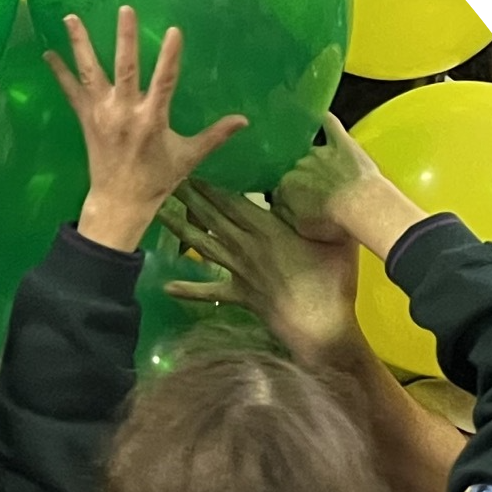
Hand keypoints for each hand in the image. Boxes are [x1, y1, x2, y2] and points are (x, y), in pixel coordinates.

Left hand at [44, 8, 246, 252]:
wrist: (119, 203)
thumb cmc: (155, 180)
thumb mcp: (188, 158)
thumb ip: (215, 136)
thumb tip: (244, 120)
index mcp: (152, 120)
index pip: (164, 82)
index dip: (170, 57)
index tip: (174, 31)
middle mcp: (125, 113)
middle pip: (126, 69)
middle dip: (125, 40)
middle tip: (125, 10)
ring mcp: (102, 115)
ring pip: (90, 74)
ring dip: (81, 45)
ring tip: (71, 17)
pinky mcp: (86, 120)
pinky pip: (71, 93)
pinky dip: (59, 73)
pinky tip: (48, 53)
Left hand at [163, 180, 361, 366]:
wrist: (319, 325)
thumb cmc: (332, 278)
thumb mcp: (332, 234)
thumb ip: (316, 212)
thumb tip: (312, 189)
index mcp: (266, 229)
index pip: (231, 201)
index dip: (209, 184)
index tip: (192, 166)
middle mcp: (245, 247)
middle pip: (211, 217)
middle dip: (189, 197)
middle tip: (166, 179)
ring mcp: (239, 272)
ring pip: (203, 245)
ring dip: (180, 229)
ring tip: (159, 215)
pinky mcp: (239, 295)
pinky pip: (209, 292)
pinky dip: (189, 289)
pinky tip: (167, 287)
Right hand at [271, 112, 424, 259]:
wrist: (362, 208)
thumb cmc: (333, 222)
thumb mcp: (300, 227)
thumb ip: (284, 213)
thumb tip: (277, 203)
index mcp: (285, 186)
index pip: (279, 188)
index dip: (287, 196)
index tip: (294, 204)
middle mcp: (298, 165)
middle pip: (294, 168)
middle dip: (301, 178)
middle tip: (313, 192)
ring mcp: (320, 152)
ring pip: (309, 151)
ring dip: (313, 160)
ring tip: (323, 172)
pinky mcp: (342, 143)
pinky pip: (330, 125)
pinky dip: (324, 119)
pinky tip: (319, 115)